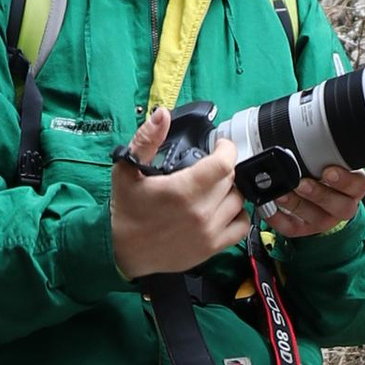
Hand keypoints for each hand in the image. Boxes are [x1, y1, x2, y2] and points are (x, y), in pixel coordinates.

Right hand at [112, 106, 247, 281]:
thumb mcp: (127, 169)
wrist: (123, 250)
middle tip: (208, 167)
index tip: (219, 145)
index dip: (226, 148)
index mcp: (182, 190)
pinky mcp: (212, 247)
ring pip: (239, 201)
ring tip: (213, 187)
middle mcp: (200, 212)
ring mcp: (208, 232)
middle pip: (231, 179)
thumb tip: (162, 115)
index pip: (224, 163)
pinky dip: (238, 214)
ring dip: (230, 190)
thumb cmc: (126, 209)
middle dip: (223, 167)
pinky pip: (241, 226)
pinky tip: (223, 208)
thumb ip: (146, 139)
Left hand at [266, 159, 364, 241]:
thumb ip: (323, 150)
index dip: (344, 180)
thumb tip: (306, 133)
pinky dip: (278, 219)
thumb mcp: (328, 156)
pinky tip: (268, 208)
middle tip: (301, 183)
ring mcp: (325, 219)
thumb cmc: (322, 167)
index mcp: (353, 186)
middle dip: (318, 194)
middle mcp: (342, 205)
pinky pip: (293, 228)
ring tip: (281, 194)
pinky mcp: (306, 229)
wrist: (316, 191)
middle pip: (340, 206)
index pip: (357, 185)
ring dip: (297, 205)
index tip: (328, 171)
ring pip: (318, 219)